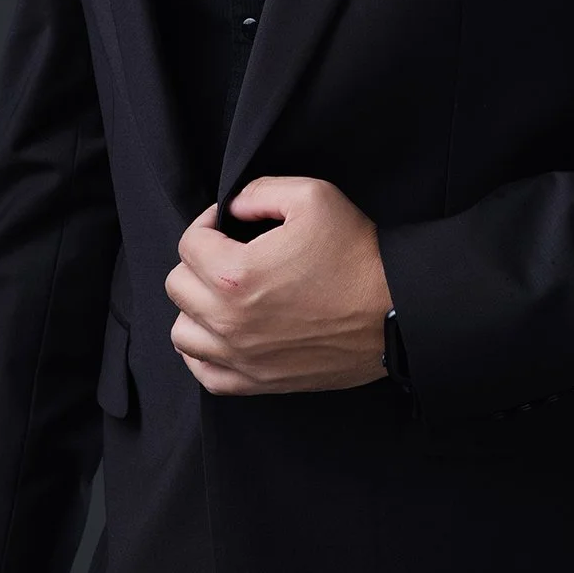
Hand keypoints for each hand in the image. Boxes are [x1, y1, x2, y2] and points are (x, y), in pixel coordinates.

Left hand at [164, 175, 393, 394]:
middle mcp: (229, 320)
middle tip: (229, 254)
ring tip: (224, 294)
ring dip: (196, 308)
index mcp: (235, 274)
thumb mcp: (313, 196)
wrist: (395, 311)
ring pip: (182, 332)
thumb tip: (232, 207)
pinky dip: (204, 353)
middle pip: (178, 286)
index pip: (189, 243)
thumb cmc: (357, 255)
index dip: (208, 224)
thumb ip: (260, 191)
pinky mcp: (258, 381)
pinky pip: (205, 373)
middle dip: (198, 263)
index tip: (230, 224)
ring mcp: (242, 356)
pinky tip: (222, 334)